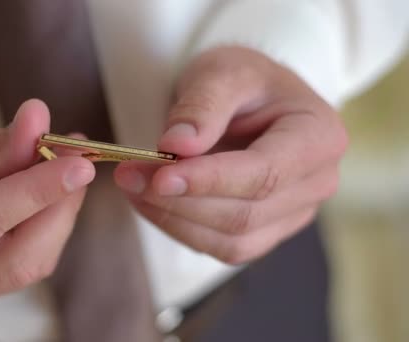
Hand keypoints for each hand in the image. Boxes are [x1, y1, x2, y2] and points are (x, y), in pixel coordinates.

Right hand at [0, 99, 94, 314]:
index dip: (36, 192)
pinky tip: (50, 194)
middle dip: (58, 209)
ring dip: (57, 216)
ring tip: (66, 170)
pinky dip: (45, 227)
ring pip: (29, 265)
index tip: (77, 163)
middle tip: (78, 163)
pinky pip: (24, 263)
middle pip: (16, 260)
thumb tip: (39, 124)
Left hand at [114, 46, 347, 263]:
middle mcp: (316, 183)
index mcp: (318, 137)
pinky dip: (180, 228)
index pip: (265, 173)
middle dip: (180, 200)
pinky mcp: (266, 230)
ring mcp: (293, 213)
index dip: (210, 181)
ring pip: (232, 240)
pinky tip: (151, 202)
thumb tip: (175, 146)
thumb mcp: (223, 71)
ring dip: (174, 219)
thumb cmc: (242, 80)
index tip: (160, 176)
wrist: (250, 99)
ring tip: (132, 186)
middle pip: (246, 213)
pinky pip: (222, 246)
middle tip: (128, 175)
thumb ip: (203, 105)